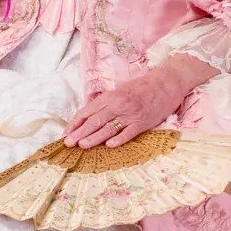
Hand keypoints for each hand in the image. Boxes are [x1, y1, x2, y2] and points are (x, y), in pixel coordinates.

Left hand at [63, 70, 188, 147]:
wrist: (165, 84)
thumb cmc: (140, 88)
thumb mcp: (118, 91)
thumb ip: (105, 103)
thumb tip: (88, 115)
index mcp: (109, 97)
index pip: (87, 111)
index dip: (75, 123)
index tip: (65, 132)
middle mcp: (117, 105)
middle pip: (94, 121)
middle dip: (79, 132)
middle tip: (68, 142)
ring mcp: (130, 114)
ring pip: (108, 128)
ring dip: (94, 138)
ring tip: (82, 145)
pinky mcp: (142, 122)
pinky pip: (128, 133)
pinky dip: (118, 139)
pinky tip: (108, 146)